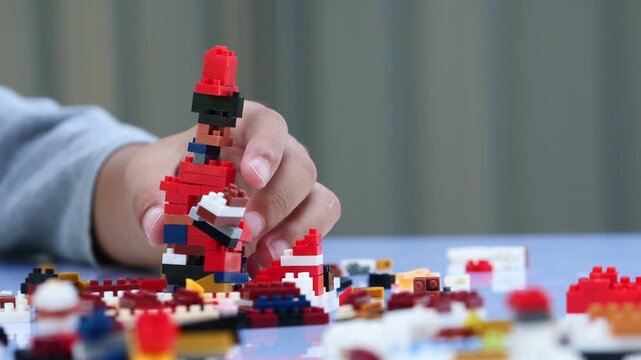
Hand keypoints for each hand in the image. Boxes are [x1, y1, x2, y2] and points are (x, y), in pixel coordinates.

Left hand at [93, 101, 340, 273]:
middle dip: (276, 202)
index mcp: (242, 128)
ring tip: (263, 255)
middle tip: (245, 231)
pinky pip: (317, 228)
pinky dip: (297, 247)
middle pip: (300, 167)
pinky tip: (262, 263)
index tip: (251, 176)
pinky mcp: (299, 216)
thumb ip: (149, 196)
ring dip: (297, 230)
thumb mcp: (146, 176)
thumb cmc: (168, 174)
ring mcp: (294, 186)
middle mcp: (279, 153)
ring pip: (320, 199)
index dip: (267, 148)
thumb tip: (159, 228)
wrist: (175, 198)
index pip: (268, 124)